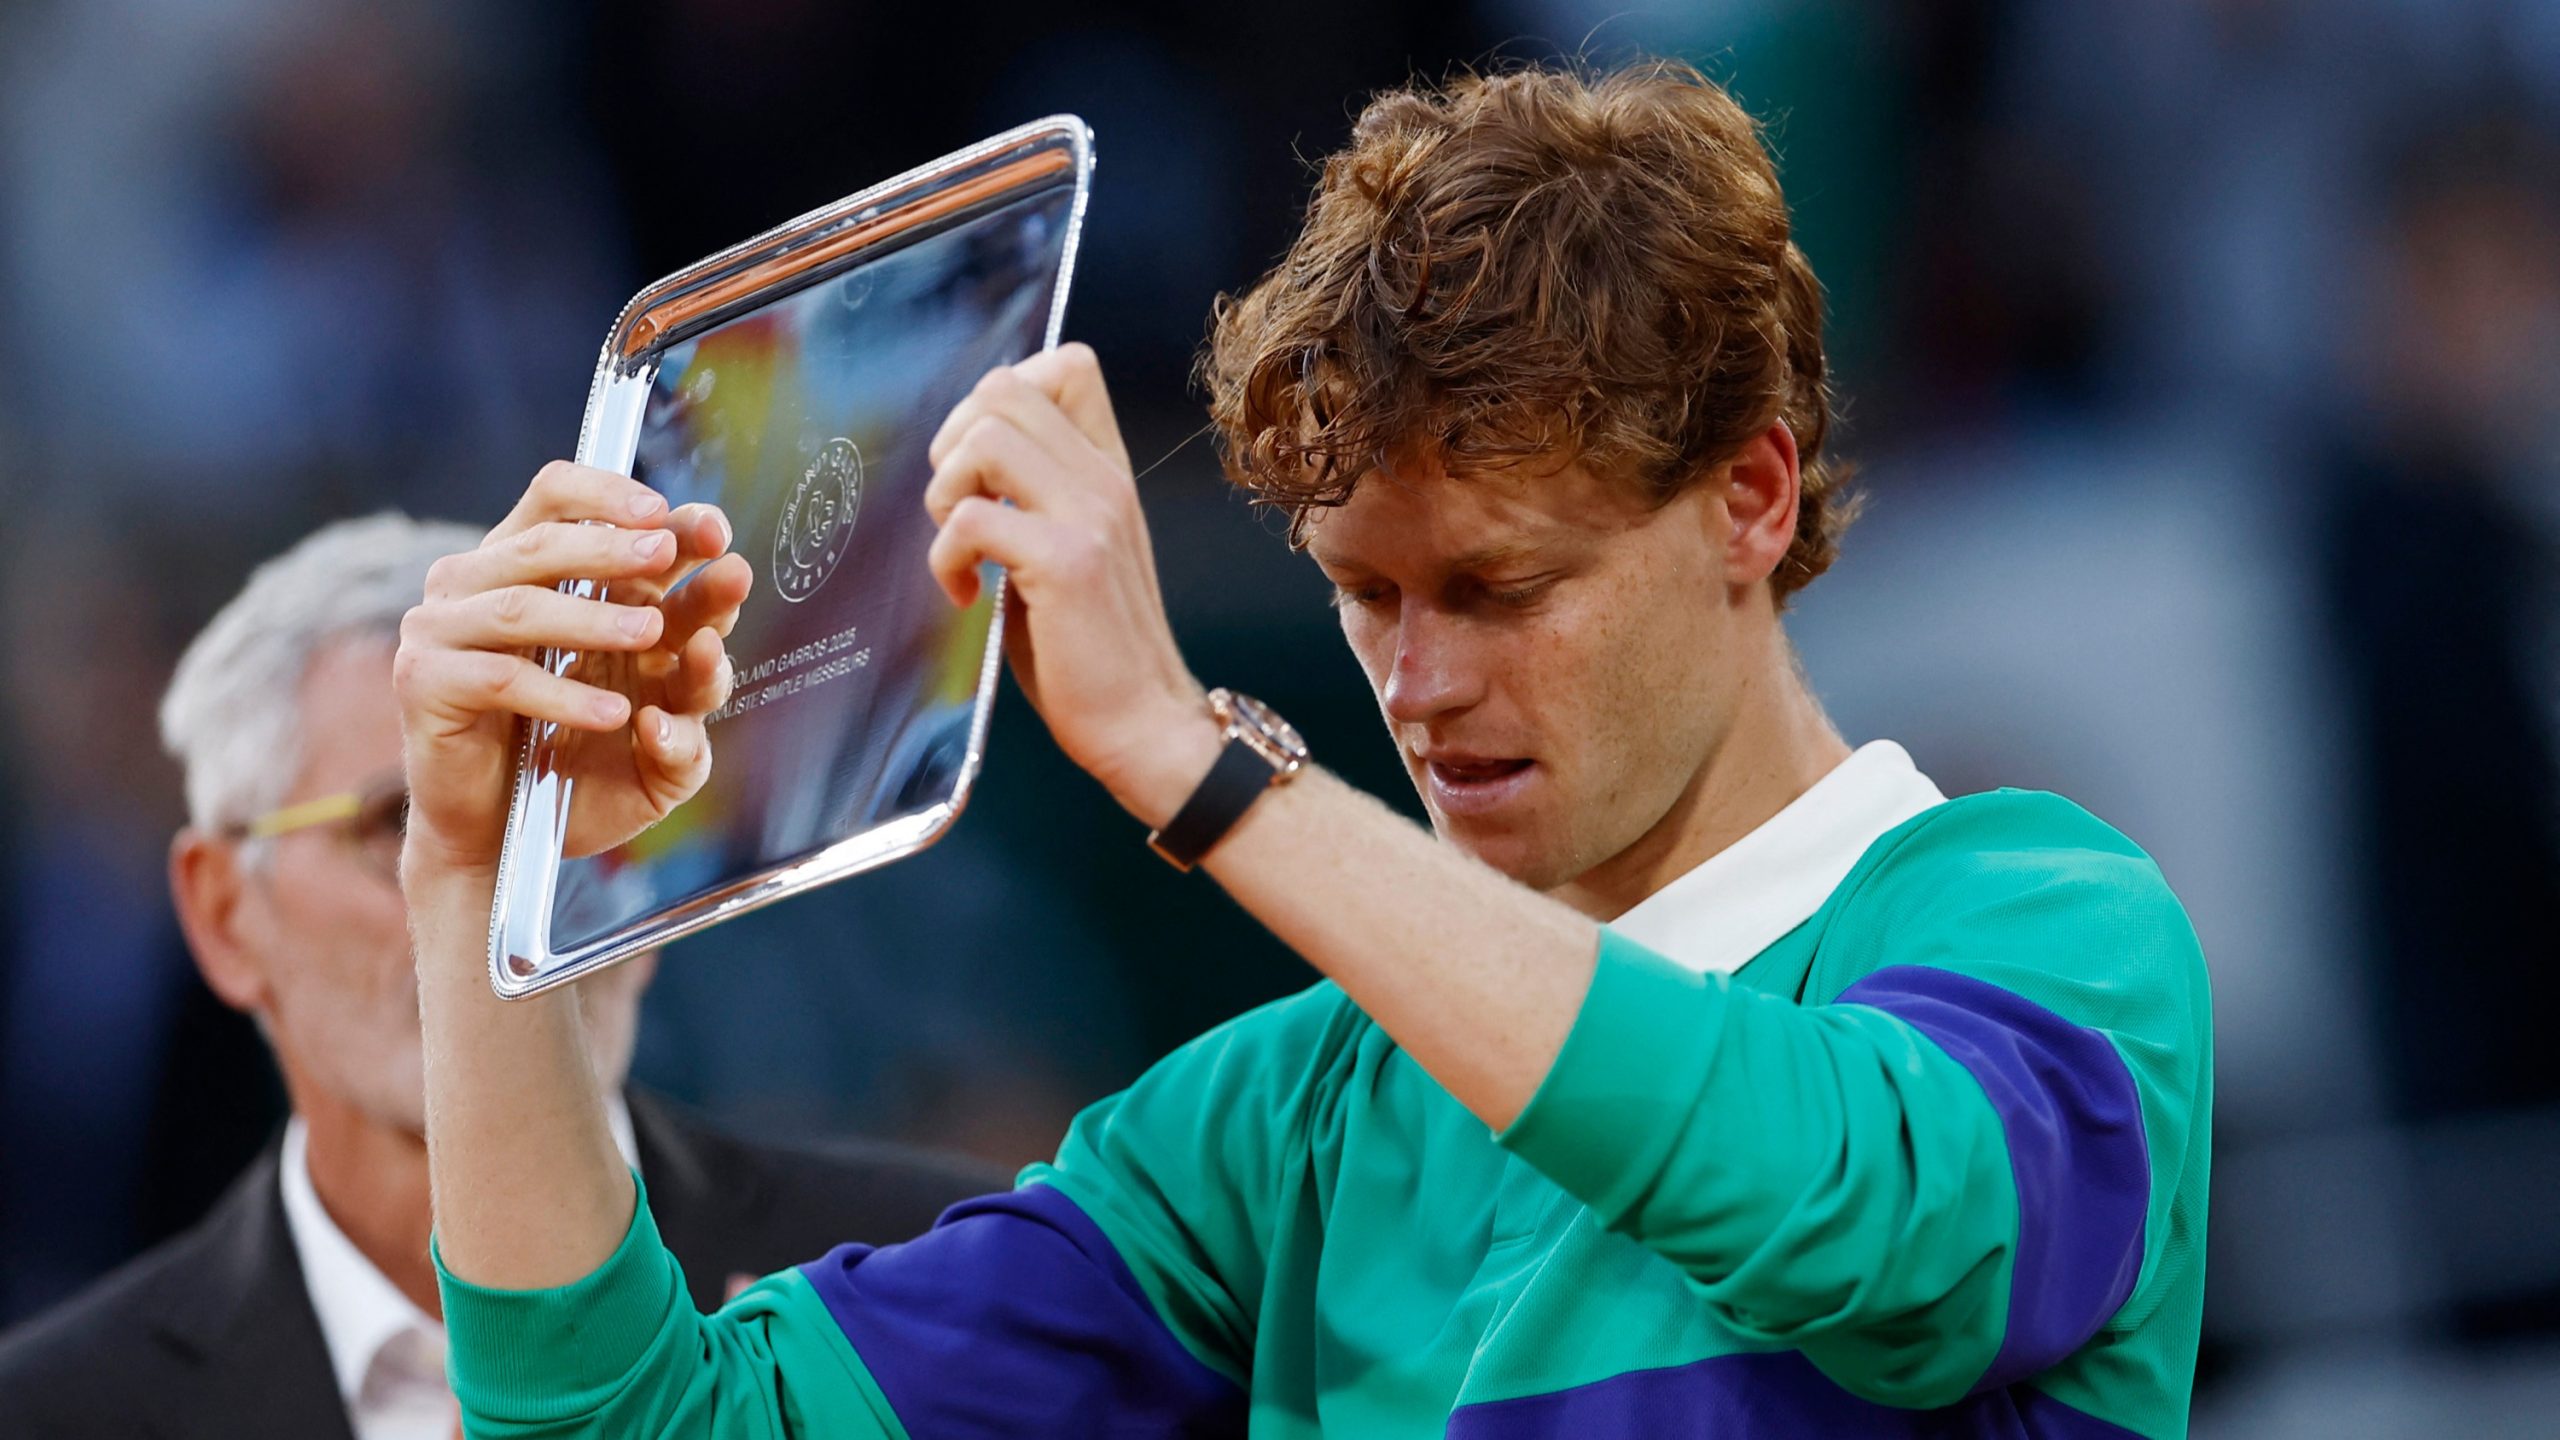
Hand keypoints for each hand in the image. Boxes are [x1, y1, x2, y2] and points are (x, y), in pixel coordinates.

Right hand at [395, 462, 751, 877]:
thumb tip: (710, 648)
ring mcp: (449, 629)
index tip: (698, 521)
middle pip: (547, 540)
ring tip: (651, 632)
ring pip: (524, 605)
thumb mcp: (659, 730)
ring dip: (594, 616)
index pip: (565, 502)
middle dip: (616, 546)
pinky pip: (502, 677)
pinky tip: (615, 713)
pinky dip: (564, 693)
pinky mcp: (426, 682)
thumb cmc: (578, 771)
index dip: (622, 498)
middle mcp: (489, 587)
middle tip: (667, 554)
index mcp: (540, 575)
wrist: (502, 842)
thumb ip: (692, 689)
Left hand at [923, 344, 1216, 821]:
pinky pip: (971, 519)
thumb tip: (963, 471)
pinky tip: (968, 596)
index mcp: (1108, 472)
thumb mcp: (1074, 553)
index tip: (984, 468)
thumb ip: (1036, 501)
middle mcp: (1104, 480)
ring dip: (947, 491)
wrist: (1149, 725)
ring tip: (962, 548)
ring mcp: (1090, 518)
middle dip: (955, 442)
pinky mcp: (1066, 564)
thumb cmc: (1096, 651)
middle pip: (1006, 388)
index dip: (1002, 396)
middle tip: (958, 511)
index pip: (1066, 365)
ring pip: (986, 436)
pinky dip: (946, 559)